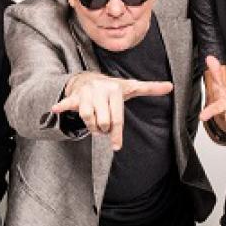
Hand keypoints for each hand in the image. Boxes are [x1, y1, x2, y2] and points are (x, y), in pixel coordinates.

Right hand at [50, 72, 172, 149]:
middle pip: (102, 122)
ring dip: (90, 126)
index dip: (117, 134)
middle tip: (103, 126)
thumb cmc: (112, 88)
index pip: (117, 118)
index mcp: (116, 89)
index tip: (116, 147)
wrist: (88, 78)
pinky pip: (67, 103)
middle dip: (102, 129)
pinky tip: (54, 109)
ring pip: (88, 118)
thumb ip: (150, 88)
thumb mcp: (130, 87)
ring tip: (94, 122)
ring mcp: (87, 93)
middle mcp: (101, 89)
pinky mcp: (74, 96)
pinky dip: (61, 107)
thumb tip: (171, 86)